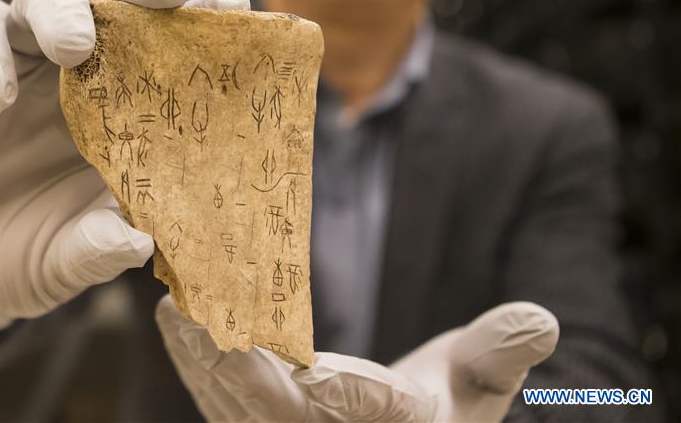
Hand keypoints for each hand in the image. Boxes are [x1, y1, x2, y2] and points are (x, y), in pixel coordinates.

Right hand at [0, 0, 249, 339]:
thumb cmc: (32, 253)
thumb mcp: (72, 258)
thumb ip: (100, 248)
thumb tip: (137, 241)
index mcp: (129, 103)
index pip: (174, 40)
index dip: (207, 18)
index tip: (234, 6)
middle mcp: (81, 67)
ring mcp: (18, 56)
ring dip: (63, 6)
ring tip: (73, 47)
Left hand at [155, 295, 558, 421]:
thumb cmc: (447, 411)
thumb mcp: (480, 384)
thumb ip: (499, 352)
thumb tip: (540, 320)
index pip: (332, 405)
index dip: (293, 374)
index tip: (250, 332)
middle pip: (264, 406)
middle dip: (226, 356)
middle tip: (189, 302)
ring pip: (232, 402)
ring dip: (200, 353)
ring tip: (173, 301)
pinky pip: (221, 401)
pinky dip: (196, 363)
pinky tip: (174, 323)